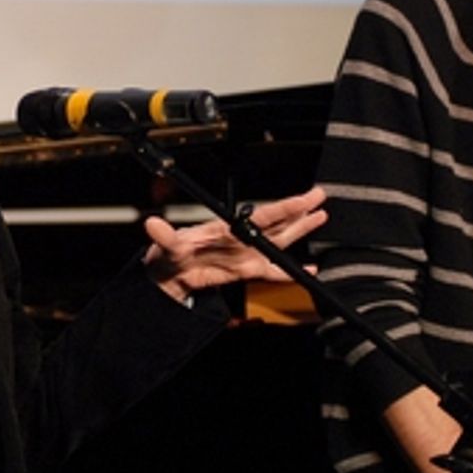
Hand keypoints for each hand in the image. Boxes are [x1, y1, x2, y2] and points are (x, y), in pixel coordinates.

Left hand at [141, 186, 325, 301]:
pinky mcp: (246, 270)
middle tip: (320, 196)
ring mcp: (246, 254)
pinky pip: (273, 271)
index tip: (302, 199)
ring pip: (280, 240)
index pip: (262, 216)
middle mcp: (242, 238)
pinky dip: (290, 272)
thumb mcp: (166, 246)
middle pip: (277, 223)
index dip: (284, 208)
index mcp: (229, 229)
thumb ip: (164, 236)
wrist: (169, 276)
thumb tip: (152, 224)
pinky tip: (308, 270)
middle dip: (300, 211)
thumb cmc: (168, 255)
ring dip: (300, 230)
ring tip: (320, 217)